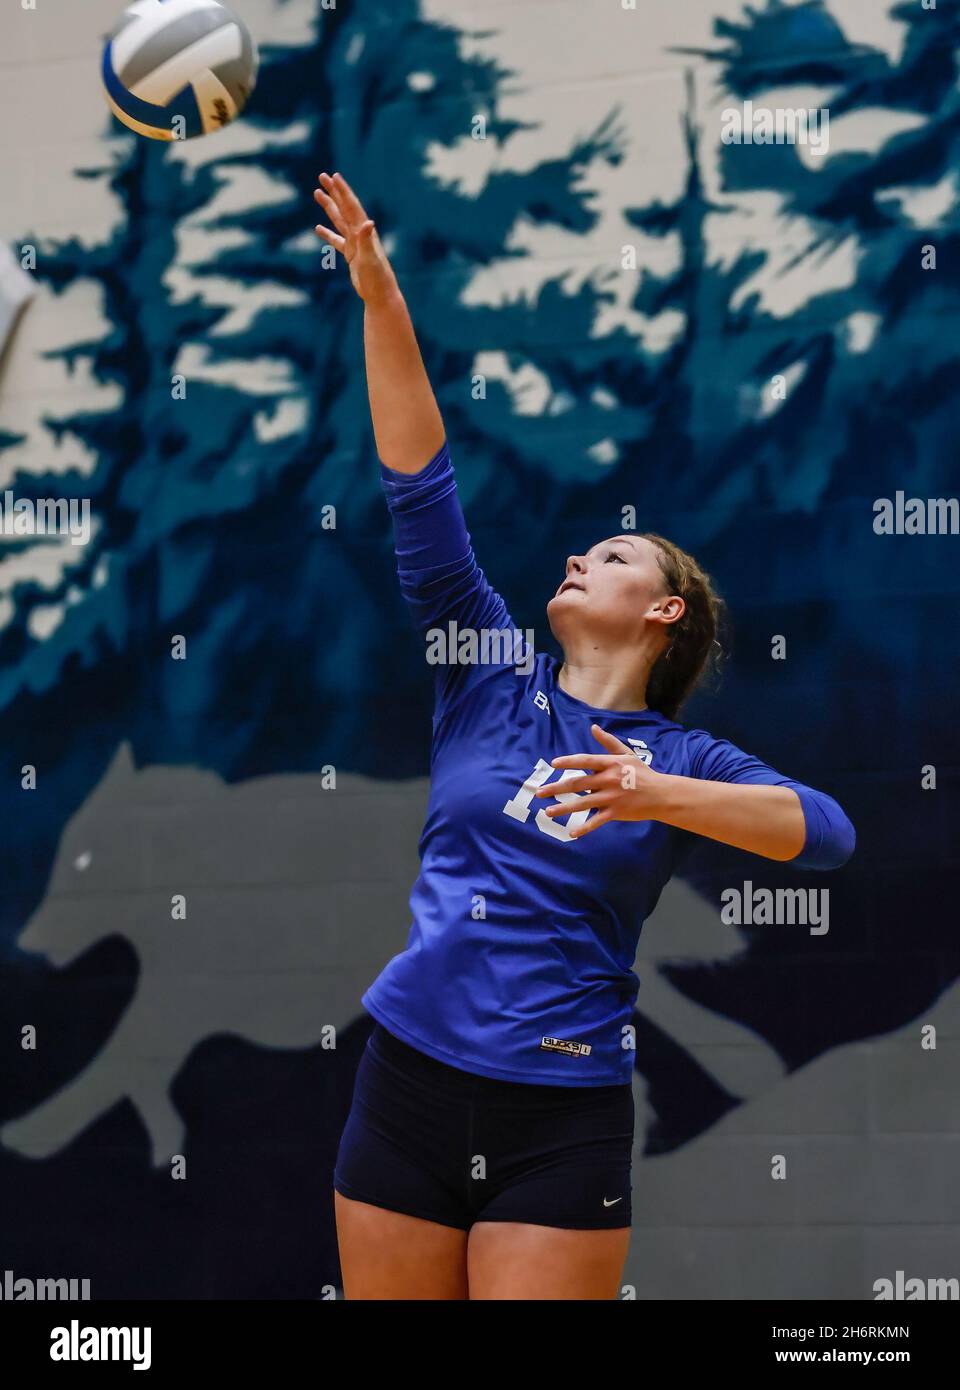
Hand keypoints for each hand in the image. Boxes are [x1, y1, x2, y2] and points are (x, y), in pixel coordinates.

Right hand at [314, 171, 398, 305]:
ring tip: (317, 193)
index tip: (334, 176)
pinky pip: (336, 240)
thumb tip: (368, 222)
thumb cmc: (377, 278)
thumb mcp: (371, 258)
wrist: (380, 295)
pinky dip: (328, 233)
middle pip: (344, 208)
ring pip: (339, 220)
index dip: (342, 191)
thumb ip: (367, 240)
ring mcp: (355, 244)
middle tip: (322, 176)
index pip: (351, 206)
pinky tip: (318, 228)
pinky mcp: (351, 255)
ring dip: (329, 206)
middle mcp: (360, 234)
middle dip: (333, 191)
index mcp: (363, 232)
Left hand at [533, 724, 665, 837]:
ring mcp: (611, 798)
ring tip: (547, 812)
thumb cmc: (642, 773)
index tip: (554, 764)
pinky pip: (596, 821)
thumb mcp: (627, 754)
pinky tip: (571, 832)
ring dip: (563, 808)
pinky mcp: (615, 812)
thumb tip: (594, 727)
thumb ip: (609, 742)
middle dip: (556, 788)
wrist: (661, 794)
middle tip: (539, 792)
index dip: (569, 761)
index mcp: (610, 764)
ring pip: (582, 804)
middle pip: (577, 784)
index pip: (585, 761)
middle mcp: (608, 780)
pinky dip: (584, 827)